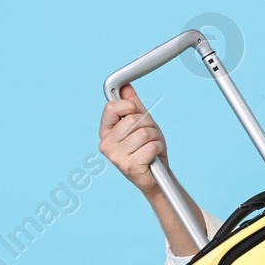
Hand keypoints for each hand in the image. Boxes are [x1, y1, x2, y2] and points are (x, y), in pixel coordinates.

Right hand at [99, 82, 166, 196]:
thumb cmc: (148, 150)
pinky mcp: (128, 167)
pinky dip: (158, 150)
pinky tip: (154, 157)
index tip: (136, 114)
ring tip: (152, 148)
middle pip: (132, 119)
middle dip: (148, 125)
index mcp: (105, 132)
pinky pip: (151, 146)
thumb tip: (125, 86)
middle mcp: (106, 144)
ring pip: (144, 133)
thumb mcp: (142, 124)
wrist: (156, 178)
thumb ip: (133, 105)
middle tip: (149, 137)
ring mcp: (115, 157)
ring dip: (155, 139)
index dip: (129, 107)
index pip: (111, 107)